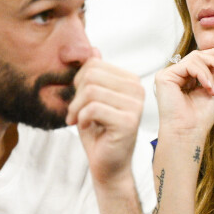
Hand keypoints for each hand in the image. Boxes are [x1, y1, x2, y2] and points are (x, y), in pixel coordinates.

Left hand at [65, 52, 143, 185]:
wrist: (108, 165)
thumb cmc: (99, 132)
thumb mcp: (93, 99)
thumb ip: (95, 74)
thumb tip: (94, 48)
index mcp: (130, 81)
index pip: (94, 64)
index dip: (79, 81)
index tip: (79, 101)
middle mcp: (137, 89)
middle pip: (91, 75)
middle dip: (76, 95)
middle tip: (76, 112)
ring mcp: (135, 105)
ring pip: (90, 91)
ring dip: (77, 109)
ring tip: (79, 120)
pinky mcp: (128, 121)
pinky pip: (93, 109)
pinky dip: (82, 119)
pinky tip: (87, 127)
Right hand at [154, 47, 213, 139]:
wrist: (189, 132)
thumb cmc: (200, 118)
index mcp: (186, 79)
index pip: (198, 60)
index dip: (213, 53)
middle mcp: (176, 75)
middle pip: (196, 56)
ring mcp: (169, 75)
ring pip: (194, 58)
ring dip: (209, 73)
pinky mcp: (164, 76)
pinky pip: (188, 65)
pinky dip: (202, 74)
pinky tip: (207, 87)